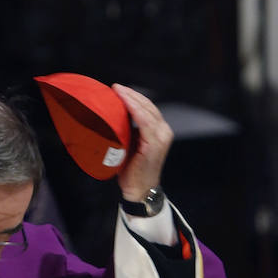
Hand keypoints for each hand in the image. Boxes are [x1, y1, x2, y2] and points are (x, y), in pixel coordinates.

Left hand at [112, 83, 172, 200]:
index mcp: (159, 130)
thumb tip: (114, 115)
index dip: (133, 97)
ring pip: (147, 110)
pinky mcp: (155, 144)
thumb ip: (129, 130)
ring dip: (132, 99)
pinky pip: (145, 122)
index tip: (118, 89)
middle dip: (132, 94)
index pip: (147, 108)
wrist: (139, 190)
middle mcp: (164, 131)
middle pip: (148, 106)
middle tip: (115, 87)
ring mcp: (161, 137)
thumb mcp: (130, 144)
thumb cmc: (132, 170)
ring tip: (118, 91)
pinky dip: (135, 110)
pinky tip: (125, 102)